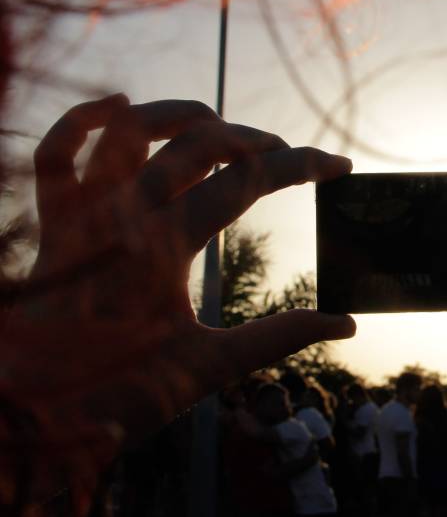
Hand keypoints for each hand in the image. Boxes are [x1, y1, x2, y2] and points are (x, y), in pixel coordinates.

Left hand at [1, 95, 355, 480]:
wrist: (31, 412)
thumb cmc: (120, 393)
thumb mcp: (209, 367)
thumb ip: (279, 338)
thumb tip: (345, 323)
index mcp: (165, 246)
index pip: (247, 183)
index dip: (302, 166)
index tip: (339, 165)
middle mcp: (121, 214)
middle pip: (198, 144)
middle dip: (253, 140)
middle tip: (285, 155)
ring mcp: (82, 211)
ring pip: (128, 129)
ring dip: (178, 114)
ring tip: (217, 122)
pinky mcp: (53, 220)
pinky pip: (55, 152)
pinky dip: (81, 121)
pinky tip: (117, 104)